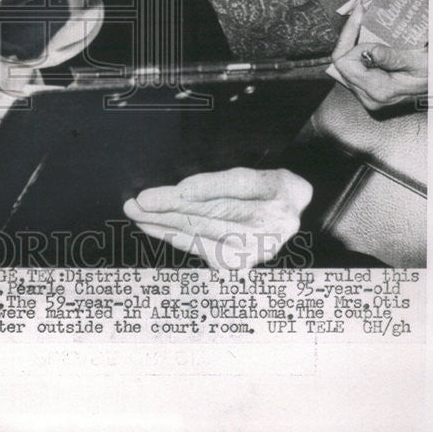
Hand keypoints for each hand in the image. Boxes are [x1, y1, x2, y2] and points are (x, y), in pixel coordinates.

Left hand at [123, 167, 311, 269]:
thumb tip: (181, 187)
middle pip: (216, 212)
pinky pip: (204, 250)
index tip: (174, 190)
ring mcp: (260, 245)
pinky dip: (177, 239)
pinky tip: (156, 229)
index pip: (237, 186)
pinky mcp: (245, 262)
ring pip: (206, 232)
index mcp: (279, 187)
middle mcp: (274, 220)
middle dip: (172, 207)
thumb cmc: (266, 186)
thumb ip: (227, 178)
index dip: (203, 188)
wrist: (293, 213)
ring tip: (139, 215)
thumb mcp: (258, 170)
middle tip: (139, 203)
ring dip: (167, 224)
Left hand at [331, 3, 427, 109]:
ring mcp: (366, 95)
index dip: (349, 39)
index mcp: (378, 90)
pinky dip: (357, 51)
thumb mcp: (420, 62)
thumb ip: (394, 58)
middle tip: (359, 15)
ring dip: (351, 43)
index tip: (360, 18)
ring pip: (344, 66)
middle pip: (340, 65)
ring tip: (360, 21)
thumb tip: (370, 51)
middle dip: (348, 38)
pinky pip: (353, 68)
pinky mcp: (368, 90)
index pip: (344, 63)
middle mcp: (368, 96)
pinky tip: (364, 35)